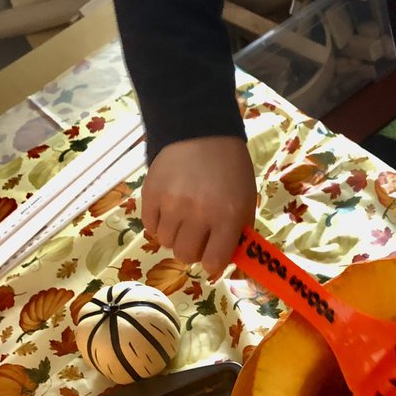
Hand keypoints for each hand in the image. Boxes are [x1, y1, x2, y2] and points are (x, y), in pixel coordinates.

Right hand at [141, 137, 256, 278]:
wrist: (202, 133)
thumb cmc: (230, 169)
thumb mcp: (245, 199)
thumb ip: (238, 231)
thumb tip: (226, 259)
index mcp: (227, 216)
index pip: (214, 262)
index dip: (214, 262)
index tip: (214, 255)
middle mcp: (198, 214)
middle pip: (186, 256)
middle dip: (194, 250)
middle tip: (199, 236)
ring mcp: (171, 204)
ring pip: (166, 243)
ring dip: (176, 236)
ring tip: (184, 218)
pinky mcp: (150, 195)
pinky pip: (150, 226)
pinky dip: (160, 224)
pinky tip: (170, 209)